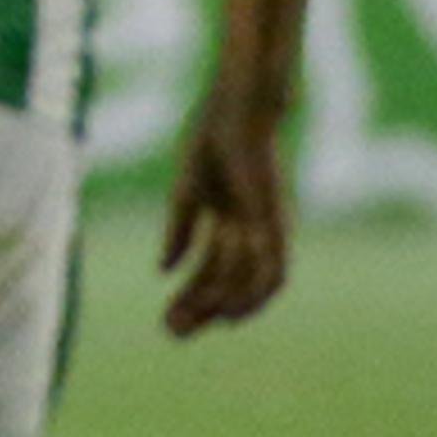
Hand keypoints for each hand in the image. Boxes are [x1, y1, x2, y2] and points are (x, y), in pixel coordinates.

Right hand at [160, 85, 291, 336]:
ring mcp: (264, 227)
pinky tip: (228, 315)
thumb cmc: (215, 132)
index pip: (208, 269)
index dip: (188, 296)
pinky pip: (270, 271)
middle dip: (198, 309)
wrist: (243, 103)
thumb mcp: (188, 187)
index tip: (164, 321)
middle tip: (169, 333)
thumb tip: (163, 270)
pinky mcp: (273, 221)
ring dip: (218, 309)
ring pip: (246, 284)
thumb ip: (179, 227)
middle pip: (226, 282)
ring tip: (187, 325)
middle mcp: (250, 229)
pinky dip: (251, 298)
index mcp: (228, 217)